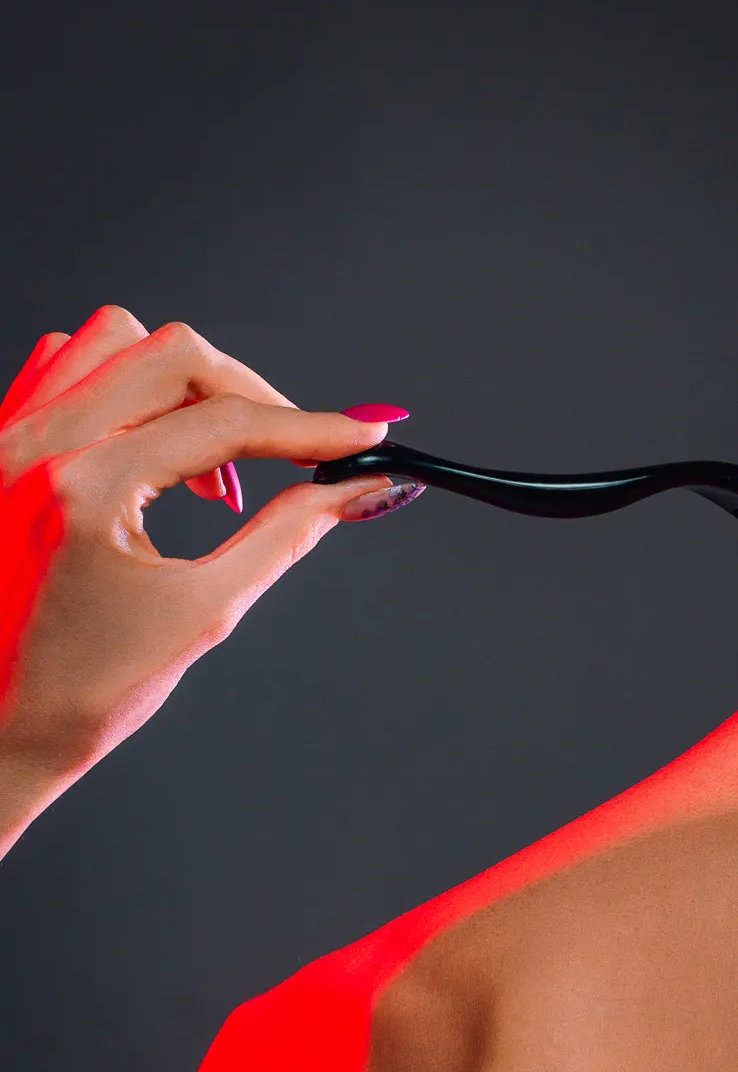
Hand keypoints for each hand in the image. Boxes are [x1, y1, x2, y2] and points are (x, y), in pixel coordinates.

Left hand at [0, 306, 416, 851]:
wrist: (3, 729)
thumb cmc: (89, 692)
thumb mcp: (204, 612)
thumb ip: (286, 535)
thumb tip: (358, 489)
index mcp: (86, 491)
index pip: (223, 425)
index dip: (310, 428)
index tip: (366, 433)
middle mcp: (37, 447)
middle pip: (176, 357)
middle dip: (253, 396)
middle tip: (297, 448)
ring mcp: (8, 439)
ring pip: (117, 341)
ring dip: (184, 383)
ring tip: (213, 459)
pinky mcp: (1, 445)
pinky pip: (65, 364)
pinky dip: (123, 384)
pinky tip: (152, 444)